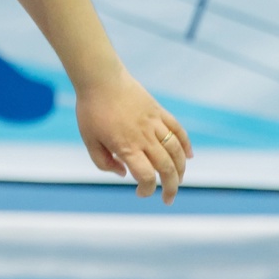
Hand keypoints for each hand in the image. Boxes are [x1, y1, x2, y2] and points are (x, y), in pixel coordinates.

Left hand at [75, 72, 191, 201]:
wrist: (100, 79)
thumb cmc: (91, 110)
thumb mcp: (89, 140)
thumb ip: (103, 162)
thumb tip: (124, 174)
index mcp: (126, 146)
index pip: (146, 176)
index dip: (147, 189)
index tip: (141, 192)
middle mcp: (144, 137)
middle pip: (167, 167)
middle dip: (171, 187)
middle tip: (168, 198)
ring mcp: (154, 123)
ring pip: (177, 151)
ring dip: (181, 169)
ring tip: (178, 180)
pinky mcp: (159, 112)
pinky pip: (178, 130)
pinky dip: (186, 145)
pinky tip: (189, 157)